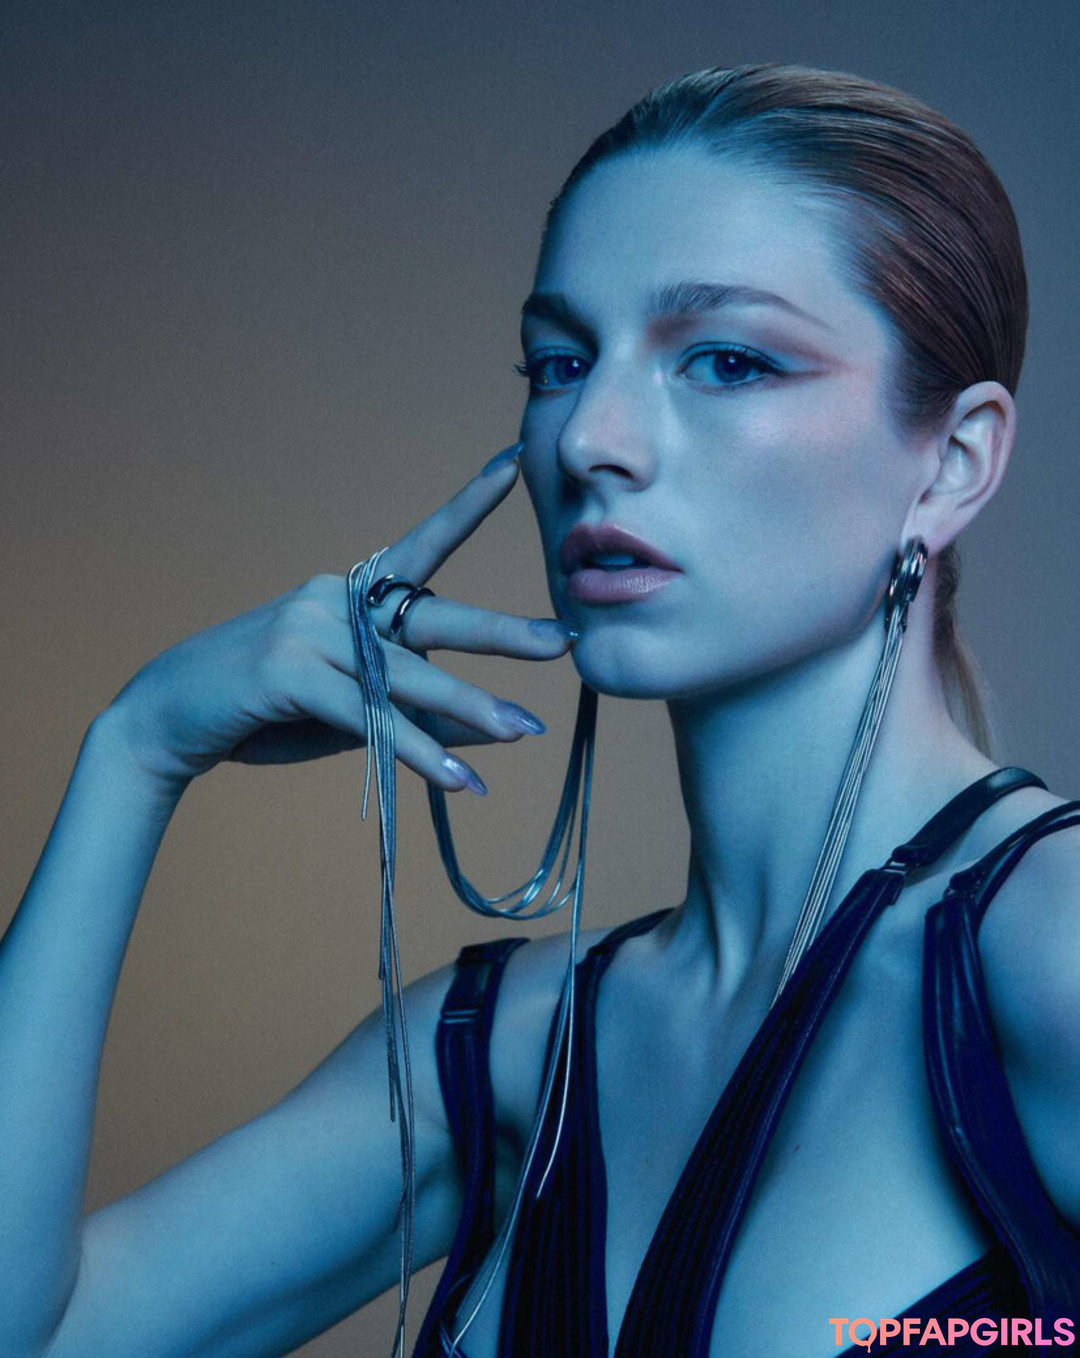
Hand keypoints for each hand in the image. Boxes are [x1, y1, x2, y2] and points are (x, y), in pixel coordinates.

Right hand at [102, 446, 574, 794]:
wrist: (169, 718)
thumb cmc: (268, 710)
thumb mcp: (351, 709)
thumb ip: (415, 709)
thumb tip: (493, 726)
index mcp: (350, 595)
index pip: (420, 547)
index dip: (466, 506)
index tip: (513, 465)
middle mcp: (334, 600)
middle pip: (430, 614)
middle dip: (499, 631)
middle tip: (558, 642)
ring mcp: (309, 632)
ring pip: (406, 674)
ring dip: (467, 707)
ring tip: (522, 730)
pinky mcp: (289, 673)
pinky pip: (369, 717)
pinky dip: (417, 752)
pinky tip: (459, 779)